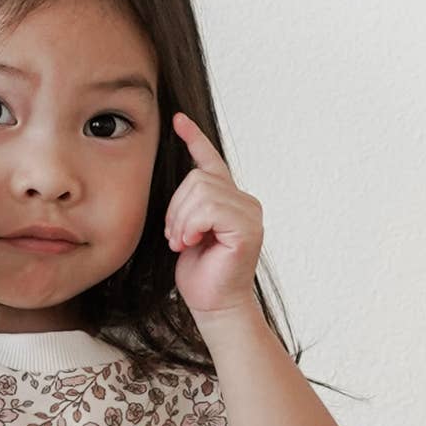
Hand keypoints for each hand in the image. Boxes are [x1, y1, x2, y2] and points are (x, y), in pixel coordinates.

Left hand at [164, 110, 264, 322]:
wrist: (214, 306)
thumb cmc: (201, 274)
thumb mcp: (187, 230)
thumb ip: (190, 204)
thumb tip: (183, 179)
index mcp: (231, 200)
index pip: (211, 162)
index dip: (194, 138)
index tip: (177, 119)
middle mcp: (245, 202)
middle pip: (197, 177)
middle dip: (176, 208)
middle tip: (176, 237)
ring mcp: (249, 213)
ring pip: (200, 190)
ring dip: (182, 219)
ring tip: (183, 242)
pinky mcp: (247, 228)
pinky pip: (209, 208)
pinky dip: (192, 225)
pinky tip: (192, 243)